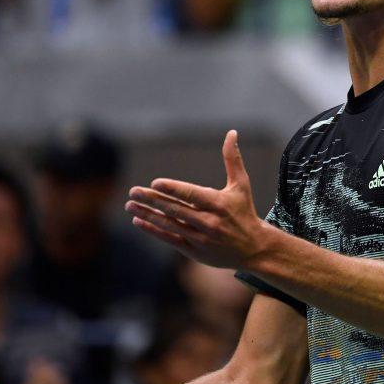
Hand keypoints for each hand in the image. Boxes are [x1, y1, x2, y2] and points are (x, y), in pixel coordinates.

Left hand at [126, 130, 269, 269]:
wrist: (254, 248)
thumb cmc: (244, 211)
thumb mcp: (241, 185)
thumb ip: (232, 160)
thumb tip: (231, 133)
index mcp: (218, 204)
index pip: (192, 195)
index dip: (173, 189)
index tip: (155, 183)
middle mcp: (209, 222)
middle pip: (176, 210)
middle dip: (153, 200)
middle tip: (133, 191)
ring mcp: (200, 238)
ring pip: (170, 225)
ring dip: (148, 214)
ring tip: (130, 204)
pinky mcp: (194, 251)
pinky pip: (170, 239)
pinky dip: (153, 230)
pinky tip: (138, 220)